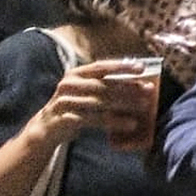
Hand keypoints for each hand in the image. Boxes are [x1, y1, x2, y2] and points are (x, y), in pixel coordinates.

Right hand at [27, 59, 152, 147]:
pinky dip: (114, 121)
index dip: (121, 66)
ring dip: (125, 104)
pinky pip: (94, 119)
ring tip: (144, 106)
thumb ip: (106, 85)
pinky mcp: (65, 119)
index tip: (142, 68)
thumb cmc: (75, 107)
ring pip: (100, 102)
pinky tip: (130, 124)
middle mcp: (68, 85)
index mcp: (75, 74)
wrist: (47, 128)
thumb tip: (140, 84)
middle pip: (103, 85)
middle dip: (128, 87)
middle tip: (149, 90)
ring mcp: (65, 102)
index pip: (101, 66)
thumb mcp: (86, 92)